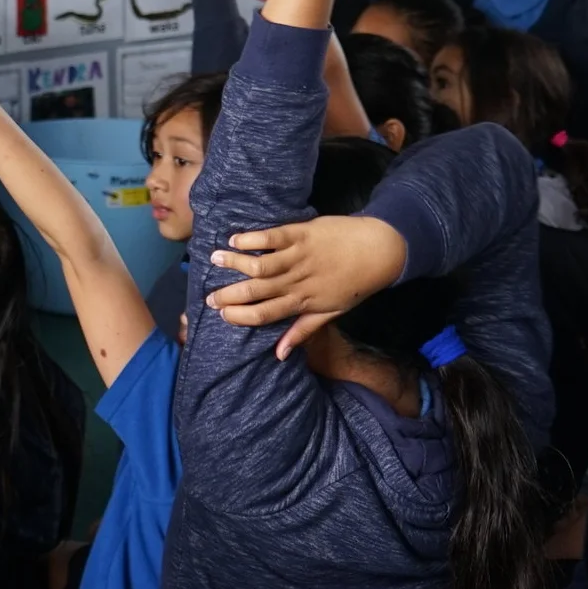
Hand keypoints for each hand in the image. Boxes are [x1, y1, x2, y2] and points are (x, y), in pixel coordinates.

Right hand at [203, 214, 408, 357]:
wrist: (379, 251)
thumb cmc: (354, 284)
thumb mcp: (331, 313)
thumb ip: (302, 331)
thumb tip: (279, 354)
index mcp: (303, 302)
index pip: (266, 313)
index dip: (241, 315)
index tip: (222, 314)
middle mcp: (297, 282)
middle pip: (257, 291)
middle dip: (230, 294)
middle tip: (208, 296)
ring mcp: (299, 257)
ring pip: (261, 264)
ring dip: (235, 263)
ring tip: (214, 260)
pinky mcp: (301, 234)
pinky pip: (272, 238)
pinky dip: (252, 239)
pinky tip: (235, 239)